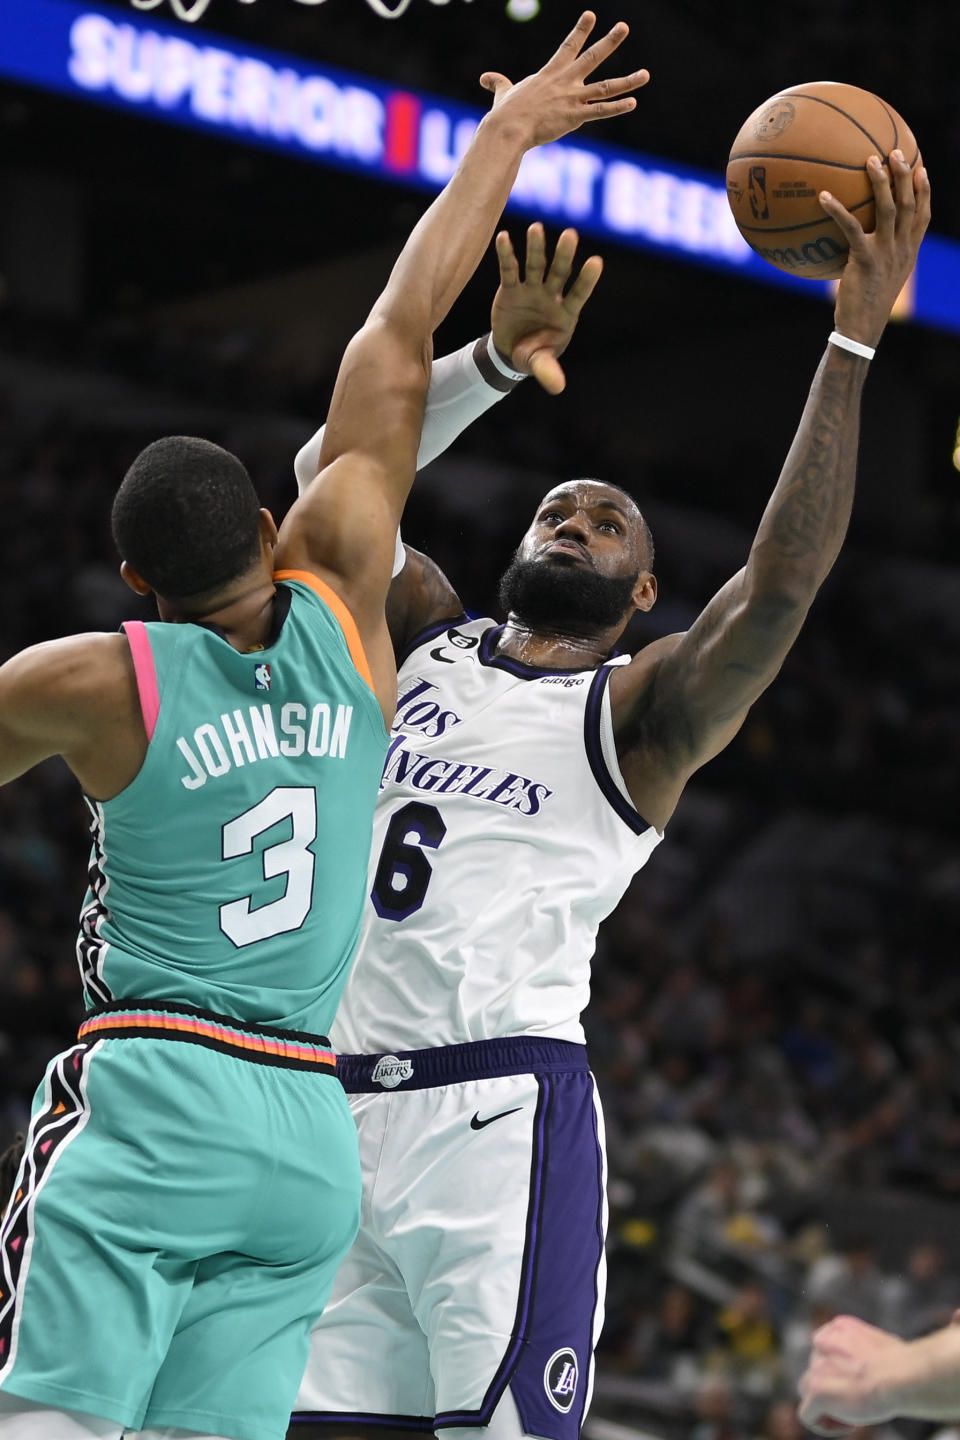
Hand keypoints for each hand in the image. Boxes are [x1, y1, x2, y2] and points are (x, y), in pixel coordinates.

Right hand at [479, 11, 648, 149]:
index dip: (581, 30)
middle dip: (610, 41)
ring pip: (606, 87)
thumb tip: (485, 77)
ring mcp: (572, 98)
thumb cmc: (505, 114)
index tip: (592, 15)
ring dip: (627, 80)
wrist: (508, 129)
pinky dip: (617, 107)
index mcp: (550, 73)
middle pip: (592, 57)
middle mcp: (565, 82)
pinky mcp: (575, 117)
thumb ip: (499, 84)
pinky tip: (633, 102)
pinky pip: (601, 111)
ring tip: (646, 74)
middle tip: (624, 27)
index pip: (569, 46)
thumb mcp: (503, 93)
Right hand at [491, 223, 602, 394]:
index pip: (579, 294)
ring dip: (536, 248)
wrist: (511, 351)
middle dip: (564, 256)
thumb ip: (548, 371)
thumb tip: (558, 388)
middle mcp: (551, 296)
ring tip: (536, 228)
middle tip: (570, 235)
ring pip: (536, 265)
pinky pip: (509, 269)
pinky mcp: (511, 288)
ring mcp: (531, 289)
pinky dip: (506, 254)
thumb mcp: (540, 363)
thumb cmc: (534, 354)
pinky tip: (503, 237)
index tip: (596, 262)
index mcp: (565, 314)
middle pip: (559, 272)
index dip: (587, 280)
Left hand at [797, 1315, 907, 1434]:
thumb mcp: (880, 1346)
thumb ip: (862, 1351)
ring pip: (808, 1392)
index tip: (862, 1386)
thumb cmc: (903, 1366)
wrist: (902, 1376)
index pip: (826, 1353)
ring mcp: (816, 1366)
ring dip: (828, 1407)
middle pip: (816, 1372)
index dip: (842, 1375)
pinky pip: (807, 1415)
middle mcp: (821, 1342)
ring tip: (854, 1416)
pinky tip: (849, 1426)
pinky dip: (824, 1425)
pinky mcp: (816, 1390)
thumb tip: (870, 1365)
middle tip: (860, 1403)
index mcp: (837, 1329)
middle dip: (835, 1390)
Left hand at [824, 148, 930, 347]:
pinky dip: (837, 210)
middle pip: (910, 204)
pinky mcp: (865, 259)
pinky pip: (851, 228)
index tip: (922, 168)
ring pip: (889, 209)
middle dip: (906, 175)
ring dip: (881, 182)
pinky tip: (823, 196)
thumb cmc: (864, 307)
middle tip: (896, 151)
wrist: (861, 331)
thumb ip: (876, 258)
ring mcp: (886, 253)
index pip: (923, 216)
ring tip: (870, 161)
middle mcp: (902, 249)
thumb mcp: (878, 280)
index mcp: (908, 253)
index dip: (925, 191)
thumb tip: (856, 243)